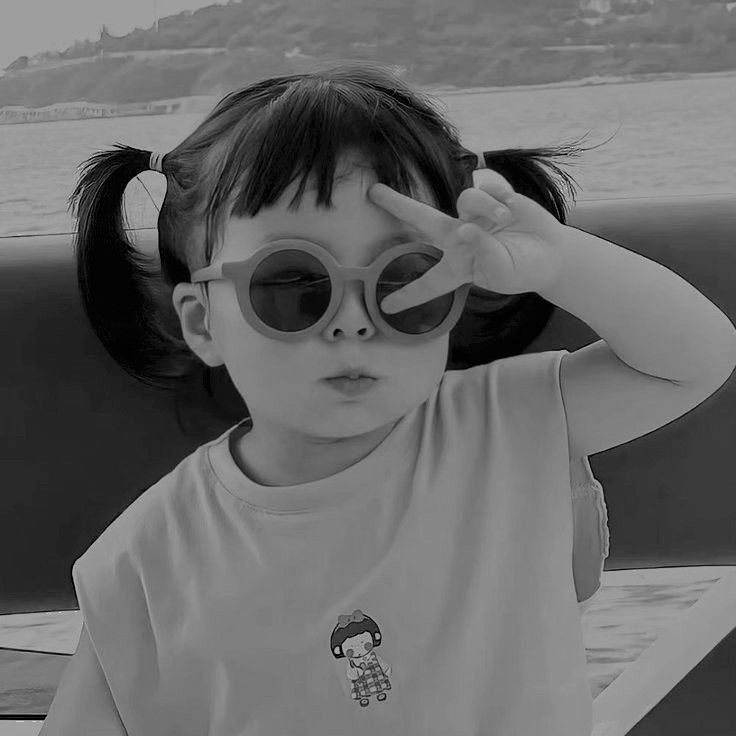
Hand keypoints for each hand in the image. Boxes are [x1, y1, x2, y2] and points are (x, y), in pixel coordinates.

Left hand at [368, 169, 568, 312]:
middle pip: (422, 218)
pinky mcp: (492, 197)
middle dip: (398, 204)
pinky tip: (511, 205)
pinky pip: (487, 184)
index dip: (408, 295)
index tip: (386, 307)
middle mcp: (459, 238)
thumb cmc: (522, 270)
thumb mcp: (502, 272)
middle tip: (374, 192)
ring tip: (504, 217)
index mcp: (457, 267)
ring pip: (467, 198)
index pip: (428, 283)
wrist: (550, 255)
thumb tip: (465, 228)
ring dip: (485, 206)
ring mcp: (474, 215)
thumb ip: (483, 252)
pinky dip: (499, 193)